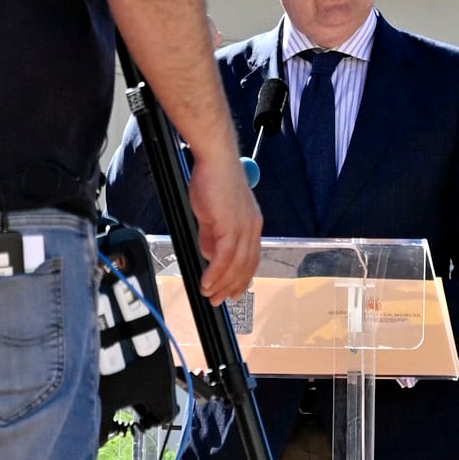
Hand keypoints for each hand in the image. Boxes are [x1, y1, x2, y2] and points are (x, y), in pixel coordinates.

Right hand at [186, 142, 262, 304]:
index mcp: (252, 224)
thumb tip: (209, 255)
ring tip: (209, 295)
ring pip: (236, 266)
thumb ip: (212, 235)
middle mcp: (252, 228)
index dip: (241, 277)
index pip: (251, 258)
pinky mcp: (230, 227)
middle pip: (245, 266)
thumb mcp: (213, 213)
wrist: (215, 159)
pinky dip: (215, 273)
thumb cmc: (212, 179)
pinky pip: (224, 258)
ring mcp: (243, 228)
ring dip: (221, 284)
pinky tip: (206, 283)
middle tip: (218, 301)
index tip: (232, 291)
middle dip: (231, 286)